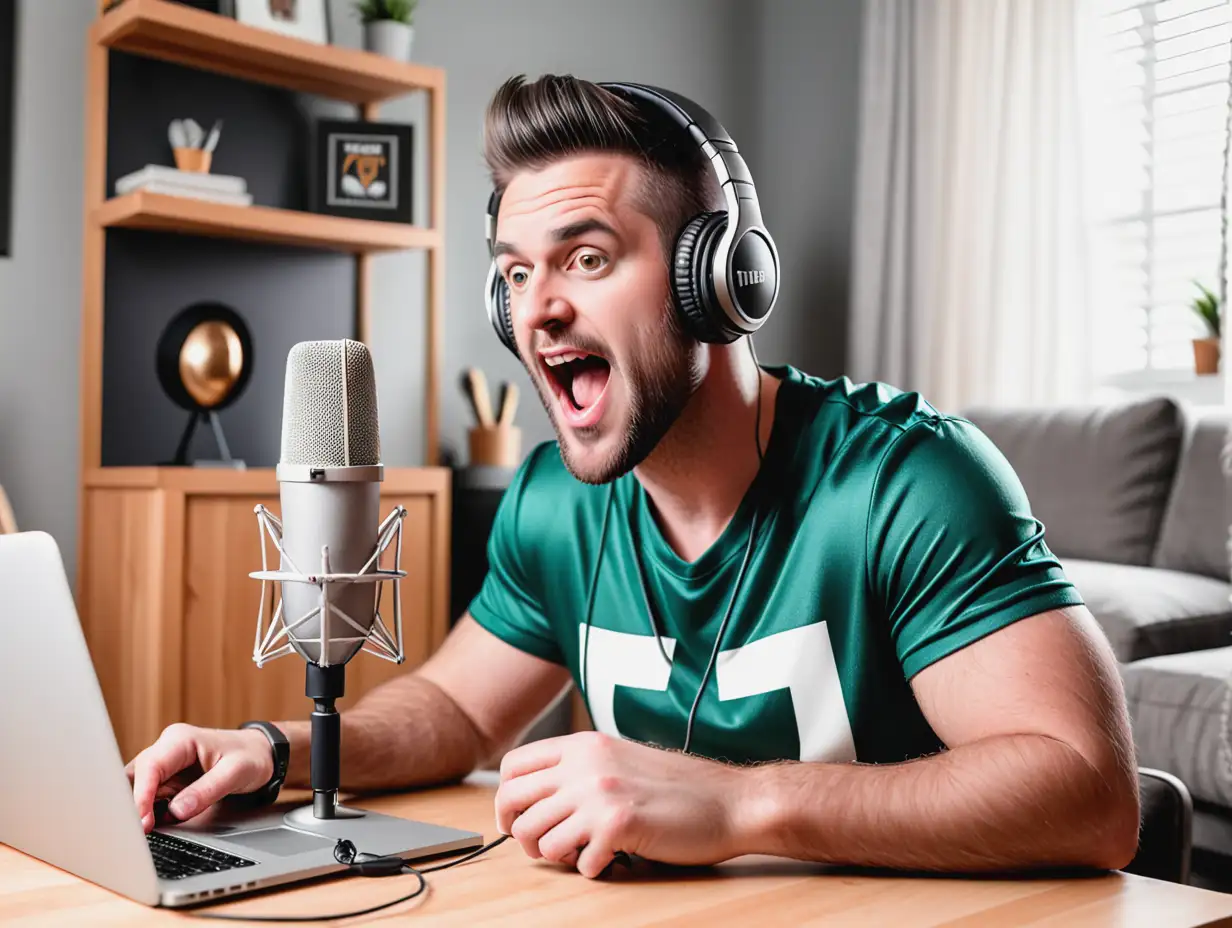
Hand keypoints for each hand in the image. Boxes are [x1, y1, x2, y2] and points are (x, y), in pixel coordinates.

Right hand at [125, 723, 273, 832]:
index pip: (150, 767)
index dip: (141, 796)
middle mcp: (166, 749)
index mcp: (180, 739)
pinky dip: (147, 812)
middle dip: (132, 805)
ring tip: (144, 832)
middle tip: (137, 833)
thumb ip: (207, 791)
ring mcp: (164, 765)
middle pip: (134, 777)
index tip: (142, 821)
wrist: (260, 754)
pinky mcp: (166, 780)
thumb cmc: (250, 757)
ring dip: (137, 810)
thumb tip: (177, 811)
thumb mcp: (236, 773)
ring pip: (136, 788)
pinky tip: (152, 826)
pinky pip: (148, 797)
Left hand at [495, 731, 742, 878]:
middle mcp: (585, 764)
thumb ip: (581, 767)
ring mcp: (599, 793)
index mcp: (584, 744)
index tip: (517, 819)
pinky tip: (612, 860)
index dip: (507, 800)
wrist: (730, 800)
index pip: (513, 767)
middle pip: (513, 802)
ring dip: (556, 855)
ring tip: (584, 853)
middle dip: (519, 832)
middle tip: (543, 846)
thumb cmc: (680, 787)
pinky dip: (591, 869)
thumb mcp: (621, 757)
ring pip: (538, 838)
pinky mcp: (618, 825)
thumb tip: (539, 797)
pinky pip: (578, 863)